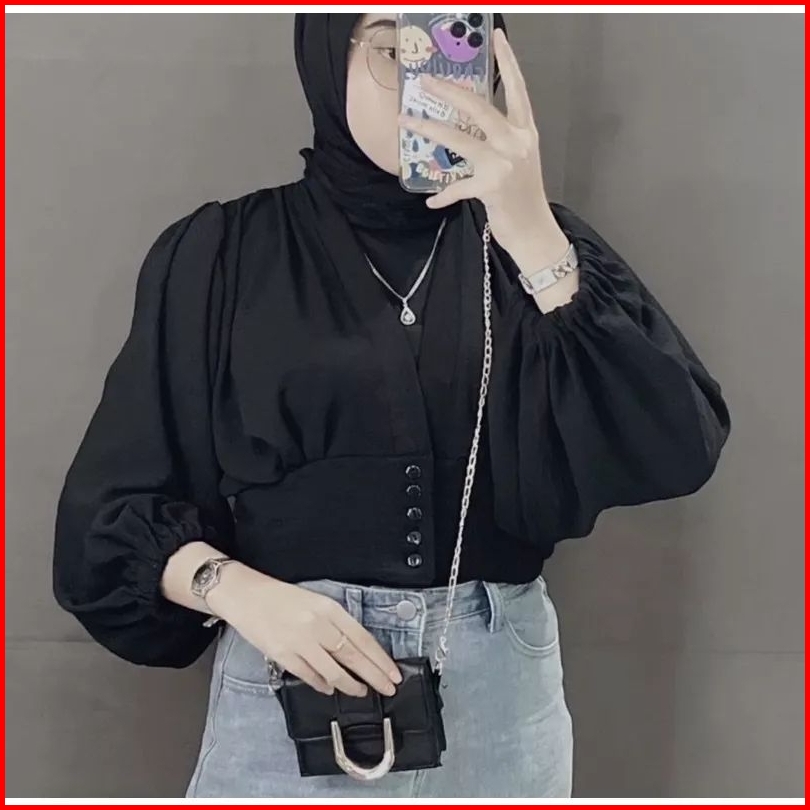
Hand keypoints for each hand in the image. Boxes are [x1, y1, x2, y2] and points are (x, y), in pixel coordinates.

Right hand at [207, 563, 402, 697]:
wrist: (245, 595)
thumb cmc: (279, 597)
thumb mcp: (315, 601)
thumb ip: (336, 622)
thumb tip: (356, 647)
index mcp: (328, 608)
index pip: (362, 638)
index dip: (380, 659)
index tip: (393, 672)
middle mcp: (316, 625)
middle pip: (353, 656)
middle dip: (374, 676)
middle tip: (388, 688)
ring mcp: (299, 642)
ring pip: (333, 671)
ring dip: (350, 685)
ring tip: (361, 691)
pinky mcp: (282, 655)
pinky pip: (309, 676)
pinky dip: (323, 684)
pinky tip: (331, 688)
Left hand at [398, 29, 561, 257]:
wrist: (535, 231)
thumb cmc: (524, 197)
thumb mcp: (518, 161)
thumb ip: (500, 141)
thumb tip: (467, 127)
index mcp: (525, 132)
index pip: (518, 90)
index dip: (508, 63)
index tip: (498, 38)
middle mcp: (516, 142)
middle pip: (479, 107)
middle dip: (449, 92)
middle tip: (426, 82)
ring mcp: (504, 164)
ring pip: (459, 139)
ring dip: (429, 130)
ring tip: (406, 122)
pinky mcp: (491, 187)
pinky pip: (457, 187)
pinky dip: (443, 195)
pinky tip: (431, 200)